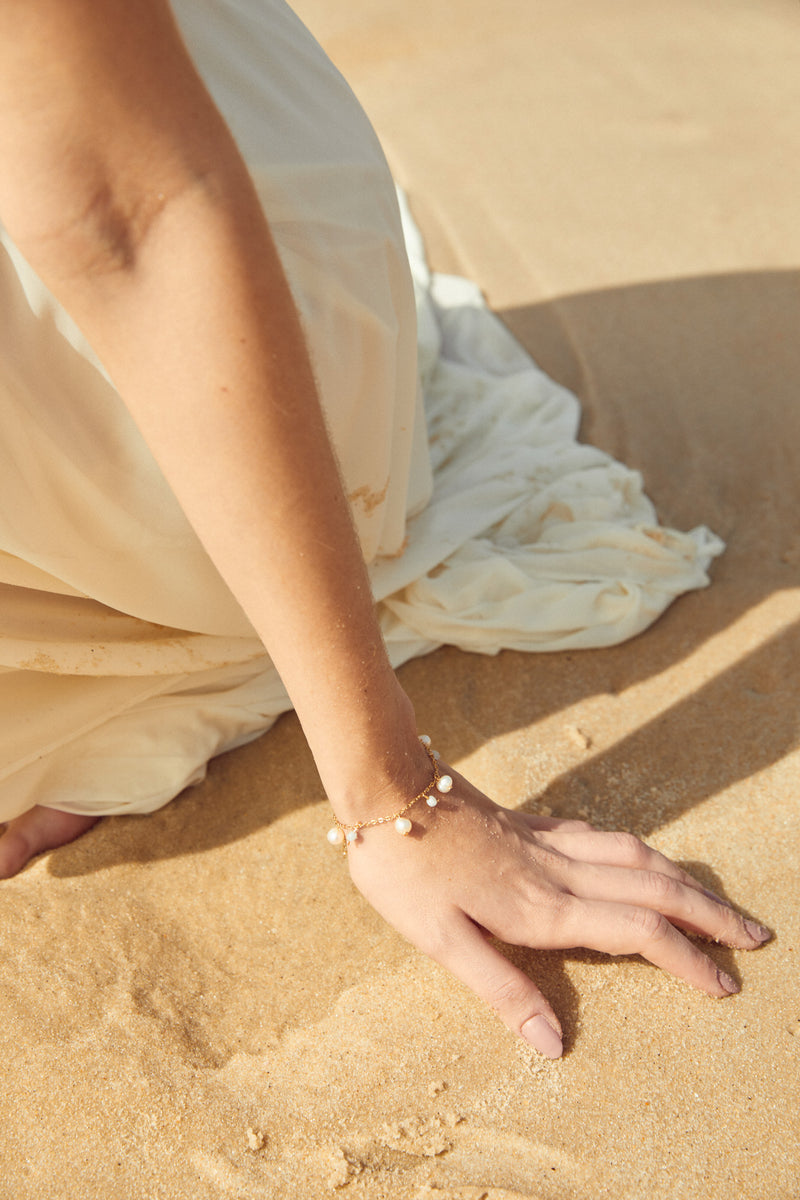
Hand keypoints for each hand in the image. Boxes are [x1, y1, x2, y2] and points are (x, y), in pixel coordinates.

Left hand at [344, 767, 770, 1057]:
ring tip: (709, 900)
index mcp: (543, 907)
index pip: (638, 933)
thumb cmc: (403, 866)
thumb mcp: (440, 941)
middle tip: (756, 936)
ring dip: (680, 879)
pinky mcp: (526, 823)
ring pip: (634, 854)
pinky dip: (634, 851)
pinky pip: (599, 836)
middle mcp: (556, 871)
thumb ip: (501, 991)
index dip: (688, 959)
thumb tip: (555, 1045)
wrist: (387, 784)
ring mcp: (544, 841)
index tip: (726, 985)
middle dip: (710, 914)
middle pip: (655, 888)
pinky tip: (629, 857)